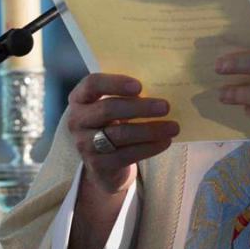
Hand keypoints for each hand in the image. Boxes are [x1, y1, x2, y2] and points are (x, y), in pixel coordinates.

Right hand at [68, 73, 179, 196]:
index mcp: (80, 98)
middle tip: (166, 107)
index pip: (92, 84)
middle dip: (140, 107)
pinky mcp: (97, 165)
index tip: (139, 86)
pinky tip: (165, 142)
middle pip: (108, 109)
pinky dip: (149, 147)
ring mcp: (84, 144)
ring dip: (150, 130)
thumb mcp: (114, 105)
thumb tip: (161, 84)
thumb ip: (128, 94)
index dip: (115, 83)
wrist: (104, 162)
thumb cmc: (113, 122)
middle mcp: (76, 120)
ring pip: (120, 134)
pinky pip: (126, 155)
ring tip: (173, 127)